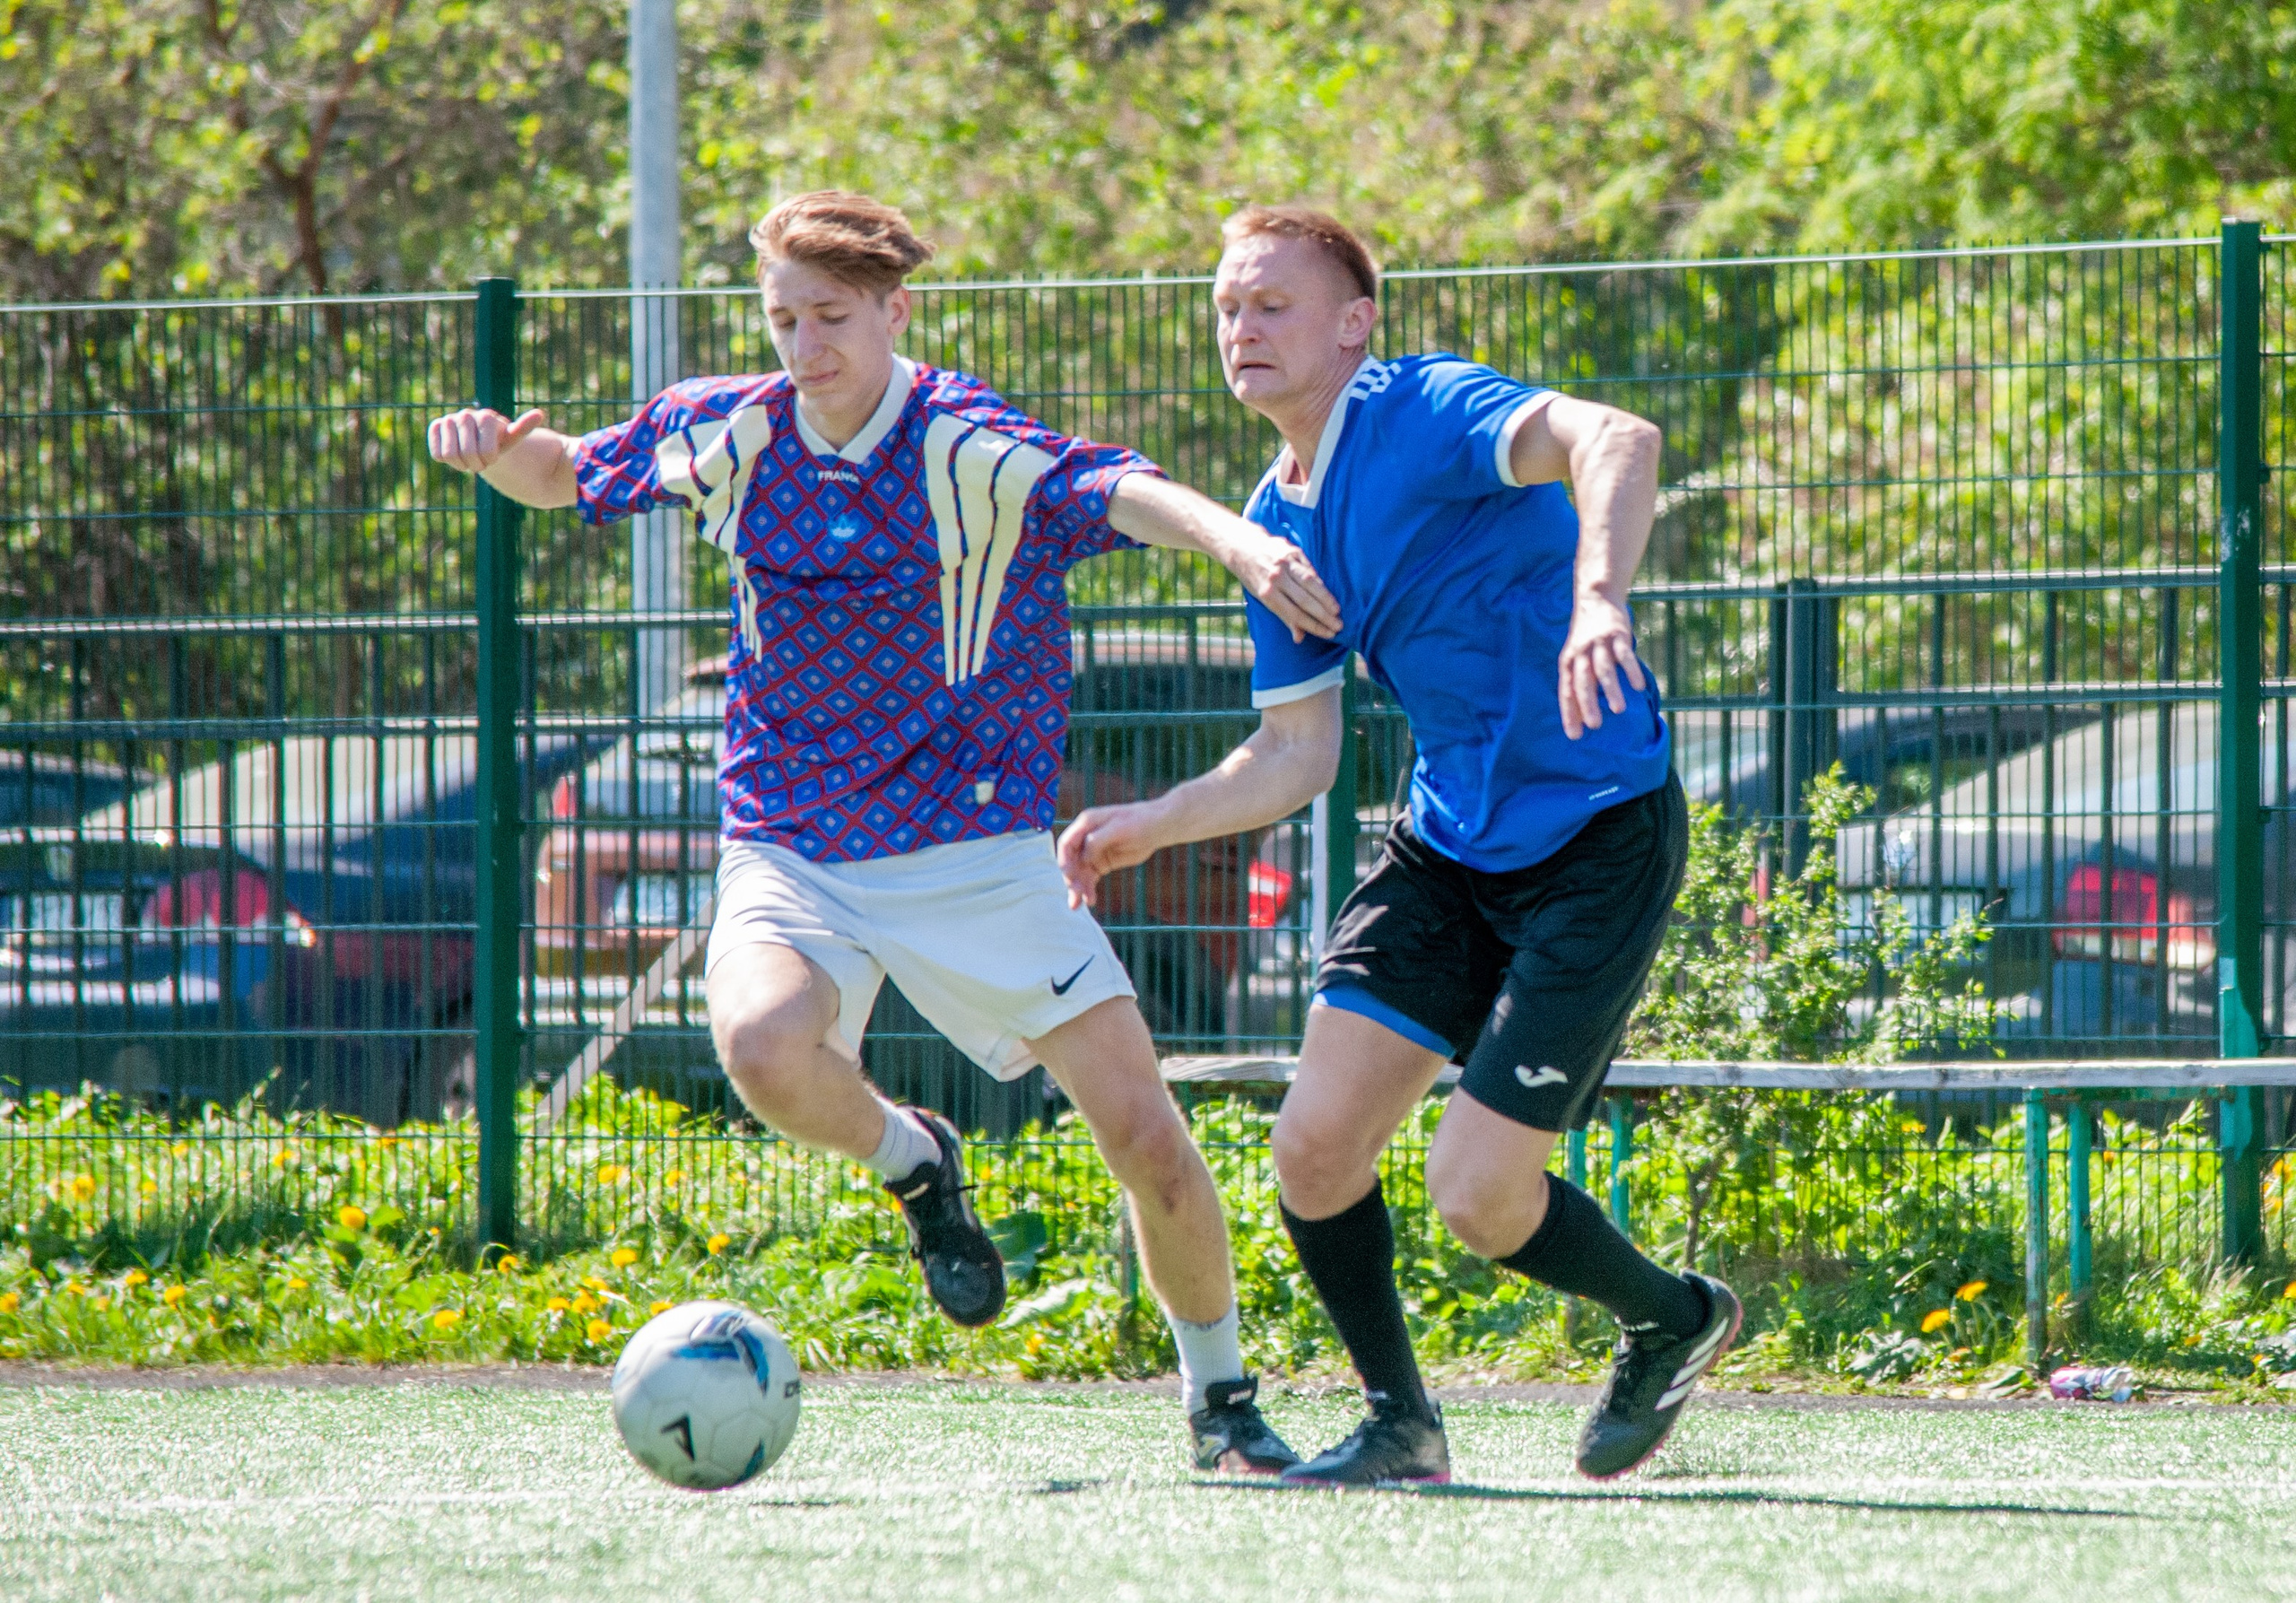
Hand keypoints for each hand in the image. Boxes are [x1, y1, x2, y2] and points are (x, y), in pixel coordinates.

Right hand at [427, 407, 545, 474]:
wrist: (480, 439)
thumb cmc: (499, 441)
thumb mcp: (513, 438)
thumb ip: (523, 428)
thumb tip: (540, 414)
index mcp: (486, 417)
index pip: (485, 452)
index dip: (489, 460)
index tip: (493, 456)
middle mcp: (466, 415)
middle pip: (467, 454)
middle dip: (476, 464)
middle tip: (480, 460)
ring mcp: (448, 419)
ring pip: (449, 455)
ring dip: (461, 464)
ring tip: (469, 458)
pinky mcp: (435, 426)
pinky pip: (437, 454)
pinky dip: (447, 461)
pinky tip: (456, 454)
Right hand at [1055, 803, 1165, 908]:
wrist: (1156, 828)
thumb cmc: (1138, 822)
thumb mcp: (1118, 828)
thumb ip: (1097, 841)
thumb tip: (1083, 857)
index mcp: (1086, 824)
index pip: (1066, 844)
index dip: (1064, 860)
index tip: (1069, 876)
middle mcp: (1085, 839)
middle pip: (1071, 862)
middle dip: (1071, 879)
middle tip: (1077, 894)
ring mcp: (1093, 853)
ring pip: (1079, 873)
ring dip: (1078, 889)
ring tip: (1082, 903)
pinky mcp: (1101, 864)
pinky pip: (1090, 879)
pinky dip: (1088, 889)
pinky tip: (1090, 900)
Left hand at [1226, 527, 1341, 642]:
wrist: (1244, 547)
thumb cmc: (1254, 577)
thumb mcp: (1262, 598)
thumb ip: (1283, 616)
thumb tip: (1299, 638)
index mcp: (1267, 594)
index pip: (1295, 614)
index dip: (1314, 626)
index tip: (1328, 633)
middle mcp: (1277, 578)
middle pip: (1305, 601)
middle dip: (1324, 615)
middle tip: (1338, 625)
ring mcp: (1286, 564)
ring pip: (1311, 584)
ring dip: (1327, 599)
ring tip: (1337, 611)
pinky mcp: (1293, 552)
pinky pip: (1310, 569)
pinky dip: (1320, 583)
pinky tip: (1328, 594)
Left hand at [1557, 590, 1645, 738]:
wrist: (1596, 598)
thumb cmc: (1585, 637)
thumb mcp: (1575, 657)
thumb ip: (1579, 682)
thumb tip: (1582, 715)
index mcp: (1568, 662)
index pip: (1567, 691)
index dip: (1570, 713)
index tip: (1574, 735)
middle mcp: (1581, 654)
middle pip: (1583, 682)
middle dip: (1587, 704)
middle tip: (1595, 725)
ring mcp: (1599, 644)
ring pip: (1603, 670)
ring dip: (1610, 690)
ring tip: (1618, 710)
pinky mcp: (1617, 635)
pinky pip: (1625, 655)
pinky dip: (1631, 671)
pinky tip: (1638, 686)